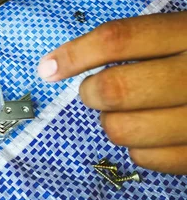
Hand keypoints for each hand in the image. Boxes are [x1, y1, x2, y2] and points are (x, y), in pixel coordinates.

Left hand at [37, 12, 186, 173]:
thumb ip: (146, 39)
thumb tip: (67, 62)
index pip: (119, 40)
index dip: (74, 54)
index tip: (48, 68)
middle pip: (115, 89)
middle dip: (92, 92)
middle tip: (96, 90)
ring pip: (125, 130)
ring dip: (112, 123)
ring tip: (125, 113)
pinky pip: (150, 160)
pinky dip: (138, 150)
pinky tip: (151, 134)